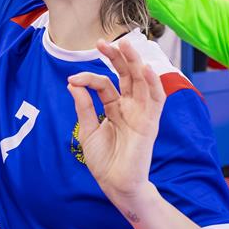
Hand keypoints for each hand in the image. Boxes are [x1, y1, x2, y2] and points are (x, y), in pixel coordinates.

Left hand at [67, 39, 165, 208]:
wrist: (115, 185)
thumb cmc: (104, 161)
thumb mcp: (88, 130)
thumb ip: (84, 106)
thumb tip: (72, 82)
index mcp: (115, 106)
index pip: (104, 83)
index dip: (88, 78)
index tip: (72, 79)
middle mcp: (130, 106)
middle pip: (126, 75)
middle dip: (117, 57)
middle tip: (103, 42)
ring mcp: (141, 113)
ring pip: (142, 82)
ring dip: (136, 63)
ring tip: (126, 45)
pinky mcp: (150, 123)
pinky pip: (157, 100)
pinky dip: (154, 84)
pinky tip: (147, 70)